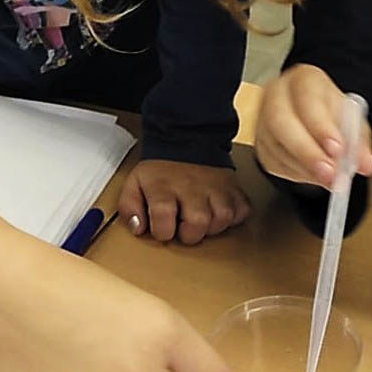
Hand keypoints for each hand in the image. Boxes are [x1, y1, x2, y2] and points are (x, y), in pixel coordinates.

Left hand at [117, 160, 250, 243]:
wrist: (186, 138)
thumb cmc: (161, 169)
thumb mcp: (135, 183)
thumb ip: (129, 207)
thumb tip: (138, 228)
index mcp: (164, 188)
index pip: (164, 222)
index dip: (162, 231)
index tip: (162, 226)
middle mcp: (192, 188)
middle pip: (198, 222)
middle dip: (190, 233)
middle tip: (184, 225)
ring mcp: (215, 187)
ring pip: (223, 217)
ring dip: (213, 226)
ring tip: (203, 220)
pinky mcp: (233, 187)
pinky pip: (242, 209)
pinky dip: (235, 216)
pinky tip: (220, 211)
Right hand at [254, 64, 371, 187]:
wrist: (316, 113)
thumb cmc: (331, 112)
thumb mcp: (352, 120)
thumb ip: (359, 141)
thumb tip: (366, 165)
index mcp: (303, 80)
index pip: (307, 99)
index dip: (321, 126)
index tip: (337, 149)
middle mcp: (277, 96)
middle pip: (281, 122)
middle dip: (307, 152)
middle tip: (329, 173)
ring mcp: (264, 120)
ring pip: (274, 146)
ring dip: (303, 168)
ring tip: (326, 179)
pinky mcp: (261, 143)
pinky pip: (272, 162)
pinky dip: (295, 174)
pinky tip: (312, 177)